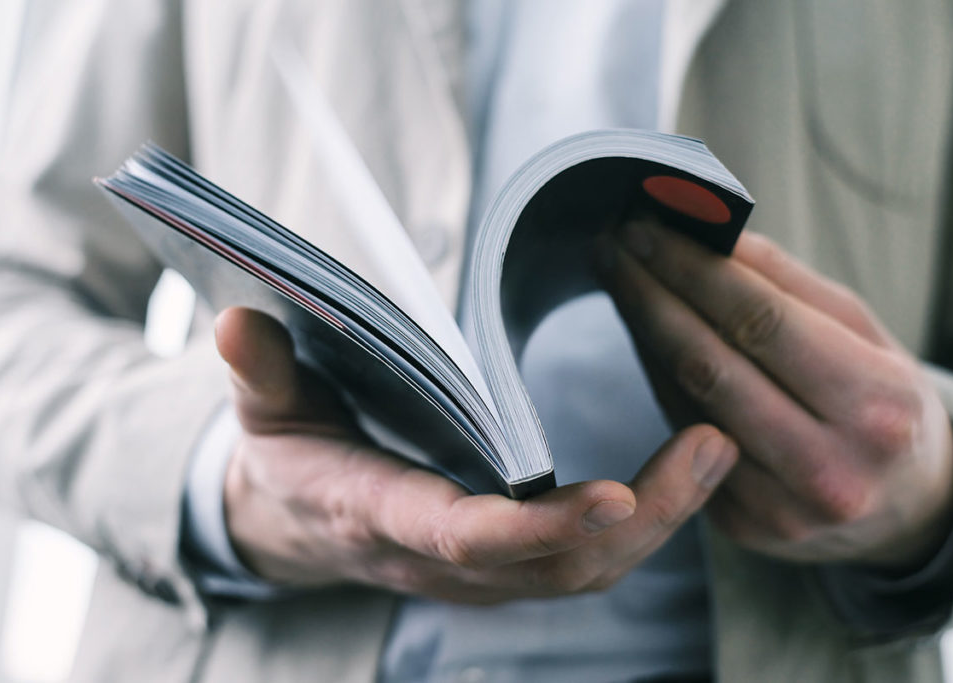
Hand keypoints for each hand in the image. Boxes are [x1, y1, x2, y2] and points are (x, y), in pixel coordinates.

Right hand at [213, 307, 737, 602]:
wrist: (292, 523)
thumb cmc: (287, 457)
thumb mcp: (262, 413)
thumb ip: (259, 371)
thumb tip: (237, 321)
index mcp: (382, 515)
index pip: (467, 534)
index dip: (538, 524)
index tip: (617, 496)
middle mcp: (441, 561)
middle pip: (555, 566)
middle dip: (643, 521)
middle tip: (712, 445)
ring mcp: (479, 574)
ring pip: (582, 573)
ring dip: (659, 523)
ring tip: (716, 451)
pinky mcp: (502, 567)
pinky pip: (580, 563)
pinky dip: (638, 528)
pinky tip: (680, 476)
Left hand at [597, 222, 952, 569]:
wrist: (906, 510)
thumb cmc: (884, 404)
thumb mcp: (865, 335)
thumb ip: (787, 284)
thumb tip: (708, 233)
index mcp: (876, 408)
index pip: (761, 323)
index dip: (693, 271)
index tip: (645, 228)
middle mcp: (828, 470)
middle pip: (708, 365)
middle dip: (649, 295)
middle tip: (613, 246)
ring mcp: (778, 508)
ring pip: (684, 402)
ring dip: (642, 331)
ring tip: (618, 276)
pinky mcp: (741, 526)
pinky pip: (681, 435)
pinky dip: (659, 377)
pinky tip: (644, 332)